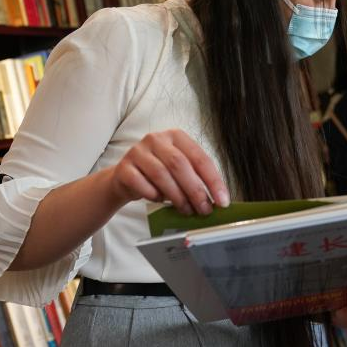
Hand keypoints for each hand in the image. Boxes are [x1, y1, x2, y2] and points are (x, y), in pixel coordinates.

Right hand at [109, 130, 229, 215]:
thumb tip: (217, 200)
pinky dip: (154, 195)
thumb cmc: (158, 175)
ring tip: (186, 210)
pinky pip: (141, 184)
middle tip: (204, 209)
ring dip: (177, 196)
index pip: (200, 158)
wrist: (125, 179)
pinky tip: (160, 201)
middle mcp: (156, 139)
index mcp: (176, 136)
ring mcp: (137, 151)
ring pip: (161, 174)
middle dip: (196, 190)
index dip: (213, 181)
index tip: (222, 201)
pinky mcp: (123, 167)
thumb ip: (196, 179)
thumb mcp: (179, 171)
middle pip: (180, 165)